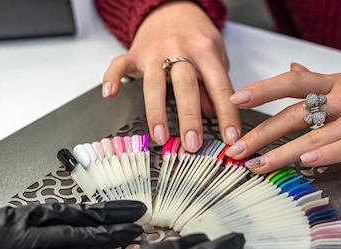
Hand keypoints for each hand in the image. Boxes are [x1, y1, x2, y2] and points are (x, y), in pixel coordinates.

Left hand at [0, 201, 145, 248]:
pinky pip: (35, 214)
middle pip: (63, 215)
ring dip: (86, 212)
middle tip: (134, 212)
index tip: (128, 235)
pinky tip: (72, 218)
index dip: (101, 238)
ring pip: (50, 211)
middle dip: (103, 214)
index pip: (64, 237)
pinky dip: (63, 215)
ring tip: (114, 212)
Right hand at [102, 1, 240, 151]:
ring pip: (154, 84)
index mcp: (204, 51)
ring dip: (157, 112)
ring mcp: (154, 52)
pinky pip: (119, 64)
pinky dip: (112, 78)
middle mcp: (179, 50)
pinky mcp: (134, 53)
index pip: (220, 87)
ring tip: (160, 137)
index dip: (227, 115)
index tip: (230, 138)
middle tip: (193, 144)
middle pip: (186, 86)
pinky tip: (110, 94)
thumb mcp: (214, 56)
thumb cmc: (195, 36)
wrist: (172, 8)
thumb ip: (213, 85)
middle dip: (190, 117)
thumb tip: (212, 114)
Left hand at [225, 63, 340, 172]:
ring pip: (314, 135)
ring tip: (258, 165)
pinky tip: (304, 163)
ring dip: (282, 153)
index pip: (294, 83)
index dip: (263, 90)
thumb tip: (294, 71)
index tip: (237, 100)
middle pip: (296, 113)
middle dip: (262, 133)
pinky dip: (324, 156)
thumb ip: (324, 82)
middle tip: (237, 149)